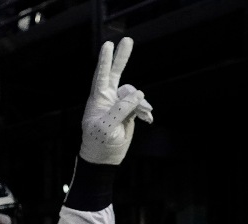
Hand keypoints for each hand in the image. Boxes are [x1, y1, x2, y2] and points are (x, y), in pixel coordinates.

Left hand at [79, 37, 153, 165]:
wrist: (104, 159)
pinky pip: (140, 105)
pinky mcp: (128, 112)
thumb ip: (122, 108)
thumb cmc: (99, 143)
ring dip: (142, 103)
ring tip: (146, 114)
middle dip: (122, 57)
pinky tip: (148, 119)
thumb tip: (138, 93)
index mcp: (98, 100)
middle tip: (127, 40)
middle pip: (116, 74)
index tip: (108, 45)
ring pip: (134, 94)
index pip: (102, 76)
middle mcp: (108, 99)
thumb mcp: (108, 127)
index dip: (105, 61)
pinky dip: (145, 111)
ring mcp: (118, 105)